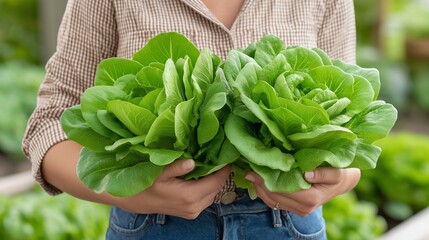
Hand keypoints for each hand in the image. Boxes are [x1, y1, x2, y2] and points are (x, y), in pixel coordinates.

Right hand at [112, 159, 230, 218]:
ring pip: (214, 193)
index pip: (217, 181)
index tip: (226, 155)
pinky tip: (201, 176)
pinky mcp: (191, 213)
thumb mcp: (160, 172)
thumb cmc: (147, 184)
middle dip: (220, 173)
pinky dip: (207, 187)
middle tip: (218, 157)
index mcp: (190, 196)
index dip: (224, 169)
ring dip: (214, 180)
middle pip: (218, 187)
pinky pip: (207, 198)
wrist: (136, 201)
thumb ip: (177, 167)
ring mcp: (194, 211)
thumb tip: (193, 162)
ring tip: (210, 165)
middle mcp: (195, 206)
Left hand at [245, 167, 360, 215]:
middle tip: (250, 169)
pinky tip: (258, 181)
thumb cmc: (339, 173)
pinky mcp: (294, 208)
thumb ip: (323, 173)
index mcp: (311, 198)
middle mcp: (303, 208)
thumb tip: (305, 173)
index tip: (258, 167)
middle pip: (275, 196)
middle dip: (260, 183)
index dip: (268, 179)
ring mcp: (298, 210)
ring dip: (260, 188)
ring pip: (272, 201)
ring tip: (251, 174)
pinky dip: (264, 192)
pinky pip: (275, 203)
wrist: (342, 183)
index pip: (283, 190)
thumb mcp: (336, 171)